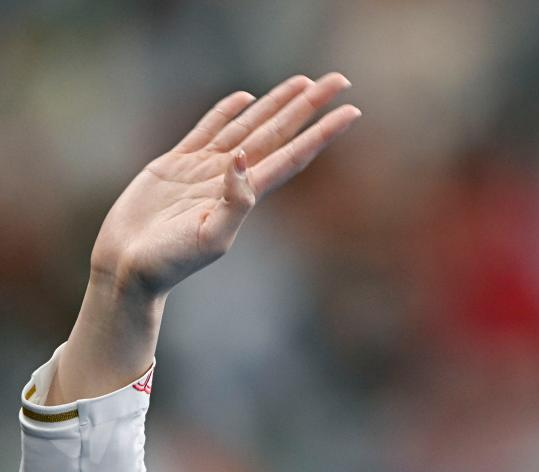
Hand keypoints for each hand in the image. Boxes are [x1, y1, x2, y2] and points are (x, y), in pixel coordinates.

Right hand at [89, 72, 358, 299]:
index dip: (323, 133)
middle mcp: (233, 177)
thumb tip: (243, 159)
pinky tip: (246, 98)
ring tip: (302, 82)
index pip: (294, 154)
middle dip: (308, 106)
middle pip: (279, 132)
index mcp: (248, 195)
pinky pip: (207, 129)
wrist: (130, 267)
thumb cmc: (171, 262)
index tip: (351, 112)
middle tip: (338, 80)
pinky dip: (226, 111)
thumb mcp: (211, 238)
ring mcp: (205, 168)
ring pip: (250, 125)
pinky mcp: (176, 164)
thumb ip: (235, 202)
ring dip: (276, 103)